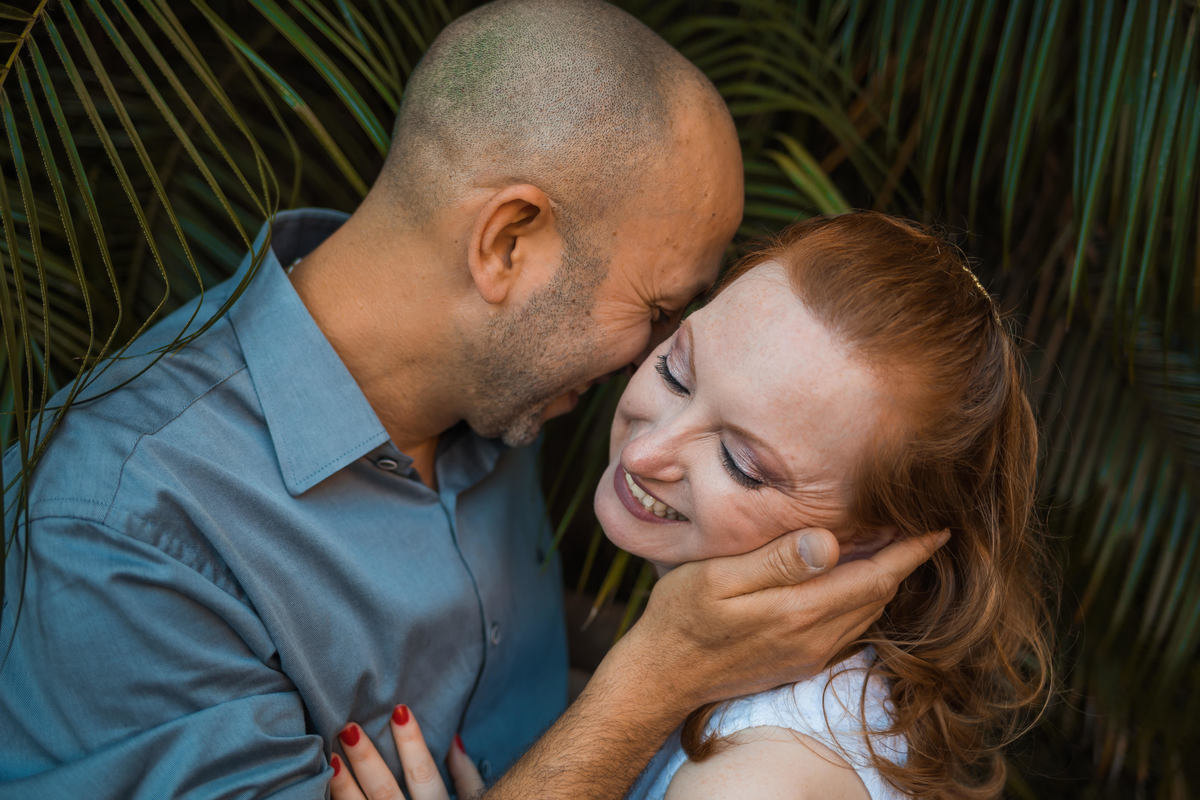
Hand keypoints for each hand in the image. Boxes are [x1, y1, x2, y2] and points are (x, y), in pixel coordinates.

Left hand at [330, 705, 483, 799]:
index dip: (412, 742)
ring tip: (332, 758)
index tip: (398, 710)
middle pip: (385, 791)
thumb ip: (466, 777)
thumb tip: (454, 740)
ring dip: (344, 786)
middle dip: (367, 759)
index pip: (424, 773)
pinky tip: (325, 789)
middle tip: (348, 728)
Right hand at [604, 528, 949, 709]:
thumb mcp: (718, 577)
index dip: (910, 551)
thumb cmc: (681, 616)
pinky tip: (849, 577)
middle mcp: (814, 638)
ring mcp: (809, 654)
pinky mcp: (800, 661)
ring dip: (884, 579)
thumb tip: (831, 542)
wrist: (662, 674)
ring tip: (891, 543)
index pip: (874, 577)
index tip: (938, 526)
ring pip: (866, 612)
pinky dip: (861, 598)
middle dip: (903, 560)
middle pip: (878, 595)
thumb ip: (777, 561)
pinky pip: (847, 626)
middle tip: (915, 522)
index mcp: (799, 611)